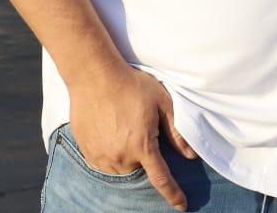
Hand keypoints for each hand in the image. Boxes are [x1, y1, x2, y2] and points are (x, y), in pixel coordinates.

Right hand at [67, 65, 196, 210]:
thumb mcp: (163, 103)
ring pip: (121, 171)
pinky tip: (113, 135)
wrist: (95, 77)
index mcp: (143, 146)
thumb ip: (177, 131)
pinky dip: (113, 157)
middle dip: (146, 161)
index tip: (181, 206)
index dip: (173, 194)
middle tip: (143, 134)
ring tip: (127, 132)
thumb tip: (190, 155)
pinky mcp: (87, 152)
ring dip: (129, 160)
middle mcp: (121, 157)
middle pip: (139, 172)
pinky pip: (104, 164)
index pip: (161, 179)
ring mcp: (101, 156)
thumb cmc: (132, 86)